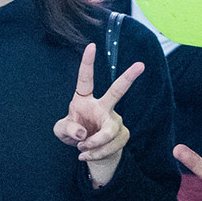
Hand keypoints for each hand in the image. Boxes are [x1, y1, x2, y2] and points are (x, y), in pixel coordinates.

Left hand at [54, 44, 145, 188]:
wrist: (89, 151)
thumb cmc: (74, 133)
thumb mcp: (61, 131)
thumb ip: (66, 129)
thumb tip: (82, 133)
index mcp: (85, 99)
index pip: (85, 79)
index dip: (87, 63)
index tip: (91, 45)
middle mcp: (103, 106)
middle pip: (117, 91)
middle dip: (129, 77)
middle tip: (140, 64)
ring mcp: (115, 119)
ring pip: (108, 132)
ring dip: (93, 145)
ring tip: (81, 149)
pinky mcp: (122, 133)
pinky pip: (111, 145)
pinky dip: (96, 153)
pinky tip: (88, 154)